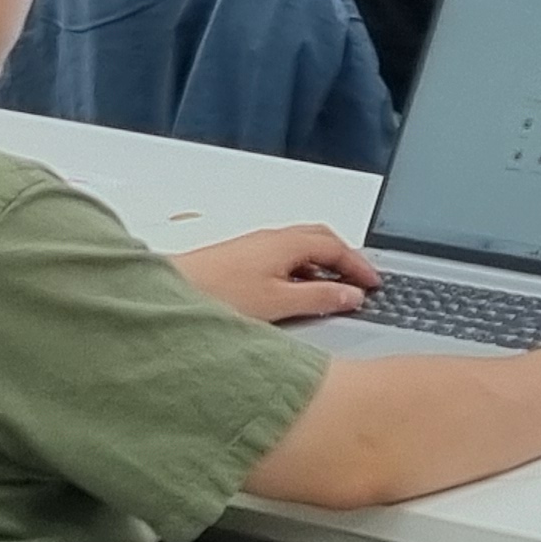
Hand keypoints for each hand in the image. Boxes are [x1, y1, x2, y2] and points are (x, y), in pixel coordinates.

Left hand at [176, 224, 378, 323]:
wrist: (166, 292)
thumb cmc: (214, 293)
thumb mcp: (277, 303)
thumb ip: (318, 298)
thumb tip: (350, 295)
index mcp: (286, 243)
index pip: (337, 247)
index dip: (359, 265)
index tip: (374, 283)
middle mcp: (271, 238)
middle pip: (320, 239)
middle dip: (344, 257)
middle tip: (360, 280)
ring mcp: (253, 246)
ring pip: (300, 246)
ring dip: (321, 263)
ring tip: (331, 289)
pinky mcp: (238, 258)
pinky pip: (282, 256)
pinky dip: (300, 268)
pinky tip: (294, 291)